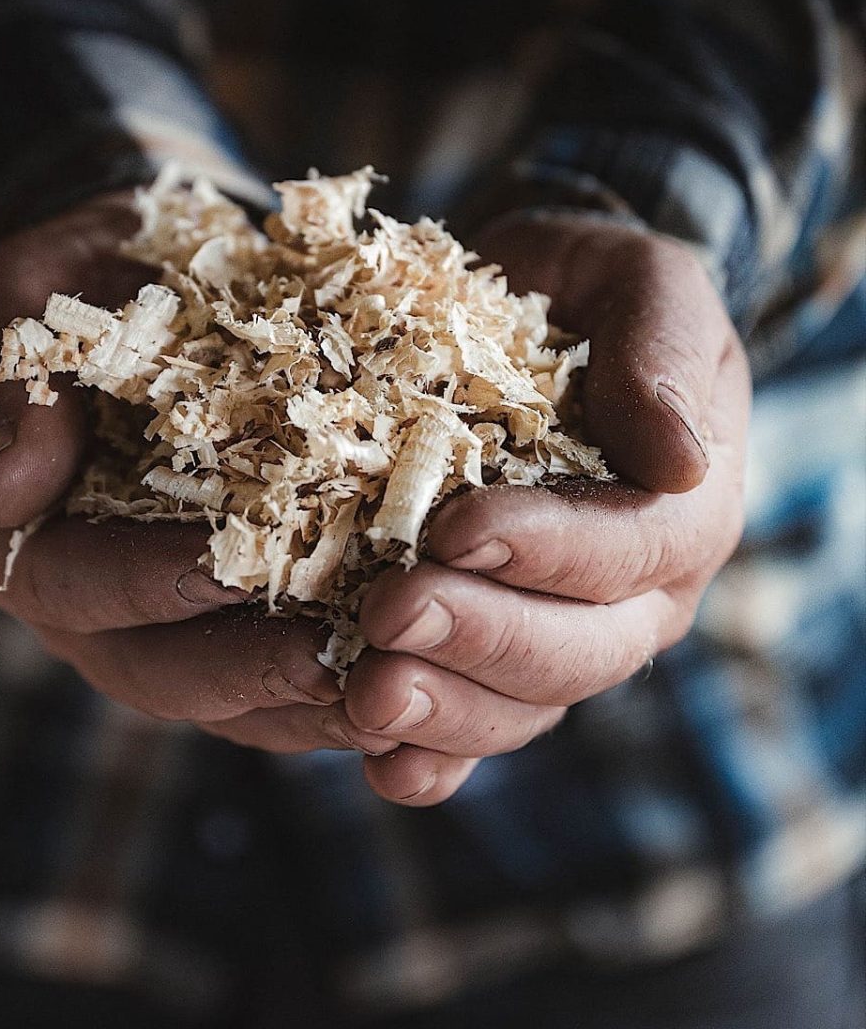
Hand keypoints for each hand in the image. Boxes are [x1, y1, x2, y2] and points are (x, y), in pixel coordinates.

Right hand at [0, 194, 394, 753]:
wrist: (142, 277)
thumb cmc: (82, 279)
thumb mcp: (20, 299)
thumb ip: (9, 387)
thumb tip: (2, 494)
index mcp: (11, 538)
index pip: (72, 583)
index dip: (148, 583)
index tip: (232, 568)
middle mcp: (78, 600)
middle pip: (152, 669)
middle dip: (244, 671)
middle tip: (334, 668)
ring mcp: (153, 617)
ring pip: (222, 691)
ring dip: (304, 703)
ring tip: (392, 695)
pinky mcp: (220, 609)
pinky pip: (271, 669)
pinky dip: (333, 682)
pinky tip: (407, 677)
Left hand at [345, 211, 750, 805]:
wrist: (534, 316)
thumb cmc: (589, 293)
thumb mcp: (642, 284)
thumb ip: (662, 350)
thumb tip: (680, 458)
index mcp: (681, 509)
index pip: (632, 548)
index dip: (547, 548)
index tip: (456, 529)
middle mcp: (634, 592)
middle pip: (578, 650)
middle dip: (481, 637)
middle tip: (390, 615)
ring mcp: (565, 631)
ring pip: (523, 702)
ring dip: (446, 710)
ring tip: (367, 699)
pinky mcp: (498, 649)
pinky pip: (478, 723)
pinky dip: (435, 754)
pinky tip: (382, 765)